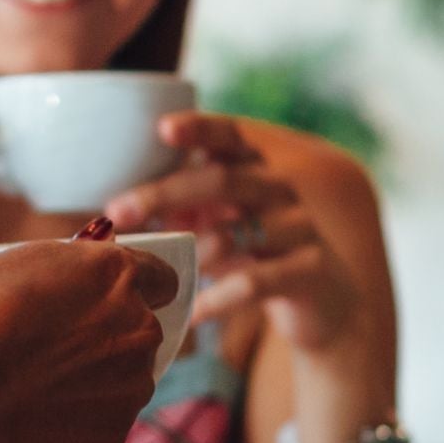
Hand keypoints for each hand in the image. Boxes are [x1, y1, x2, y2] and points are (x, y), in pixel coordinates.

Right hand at [0, 230, 177, 442]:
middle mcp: (139, 327)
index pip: (161, 278)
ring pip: (124, 381)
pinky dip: (74, 421)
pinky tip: (30, 417)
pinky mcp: (114, 434)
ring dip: (94, 382)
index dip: (134, 290)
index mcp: (116, 274)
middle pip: (141, 332)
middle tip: (55, 350)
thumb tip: (74, 293)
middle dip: (108, 339)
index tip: (108, 301)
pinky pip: (101, 422)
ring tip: (34, 387)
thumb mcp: (16, 268)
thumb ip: (64, 278)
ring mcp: (132, 385)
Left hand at [104, 114, 364, 357]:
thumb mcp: (220, 223)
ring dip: (188, 252)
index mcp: (258, 169)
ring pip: (237, 234)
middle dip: (165, 193)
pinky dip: (217, 299)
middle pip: (224, 180)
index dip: (201, 128)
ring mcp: (300, 229)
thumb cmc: (256, 253)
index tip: (162, 128)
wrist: (326, 305)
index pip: (232, 136)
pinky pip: (255, 283)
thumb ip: (182, 206)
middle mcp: (282, 191)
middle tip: (117, 210)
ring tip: (151, 268)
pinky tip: (191, 313)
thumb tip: (117, 206)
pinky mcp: (309, 271)